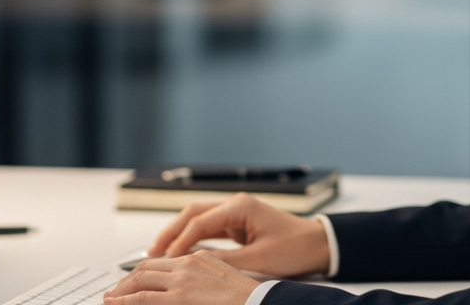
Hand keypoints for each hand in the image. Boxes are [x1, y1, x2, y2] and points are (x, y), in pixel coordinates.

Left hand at [104, 251, 258, 304]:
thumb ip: (203, 281)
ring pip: (140, 280)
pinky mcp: (178, 298)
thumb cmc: (249, 299)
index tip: (133, 282)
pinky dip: (124, 301)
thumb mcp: (223, 282)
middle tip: (115, 292)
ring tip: (110, 300)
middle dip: (127, 280)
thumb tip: (193, 291)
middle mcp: (188, 264)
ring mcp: (182, 280)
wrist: (261, 304)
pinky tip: (115, 304)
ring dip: (121, 291)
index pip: (163, 262)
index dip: (143, 272)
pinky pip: (143, 298)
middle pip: (147, 268)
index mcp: (200, 258)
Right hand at [147, 193, 329, 278]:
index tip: (165, 259)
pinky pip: (208, 229)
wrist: (318, 245)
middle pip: (192, 214)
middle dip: (170, 232)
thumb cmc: (295, 249)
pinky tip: (181, 252)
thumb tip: (194, 265)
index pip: (199, 222)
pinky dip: (193, 239)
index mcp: (240, 207)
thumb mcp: (259, 261)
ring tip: (159, 252)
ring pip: (197, 219)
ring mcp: (236, 212)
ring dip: (179, 235)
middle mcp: (235, 204)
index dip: (180, 241)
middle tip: (151, 252)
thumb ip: (225, 262)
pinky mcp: (238, 223)